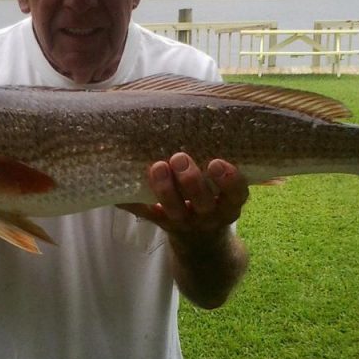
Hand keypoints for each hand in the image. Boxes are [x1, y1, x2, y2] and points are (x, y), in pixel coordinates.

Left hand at [120, 153, 248, 237]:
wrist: (202, 242)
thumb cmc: (213, 199)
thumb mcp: (225, 190)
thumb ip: (219, 166)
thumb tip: (203, 117)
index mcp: (229, 204)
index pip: (237, 194)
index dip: (229, 180)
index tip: (216, 162)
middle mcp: (209, 215)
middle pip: (202, 202)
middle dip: (191, 181)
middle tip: (179, 158)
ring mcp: (185, 222)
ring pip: (175, 210)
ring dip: (164, 189)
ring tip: (157, 167)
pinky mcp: (162, 224)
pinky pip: (147, 214)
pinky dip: (133, 201)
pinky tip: (122, 190)